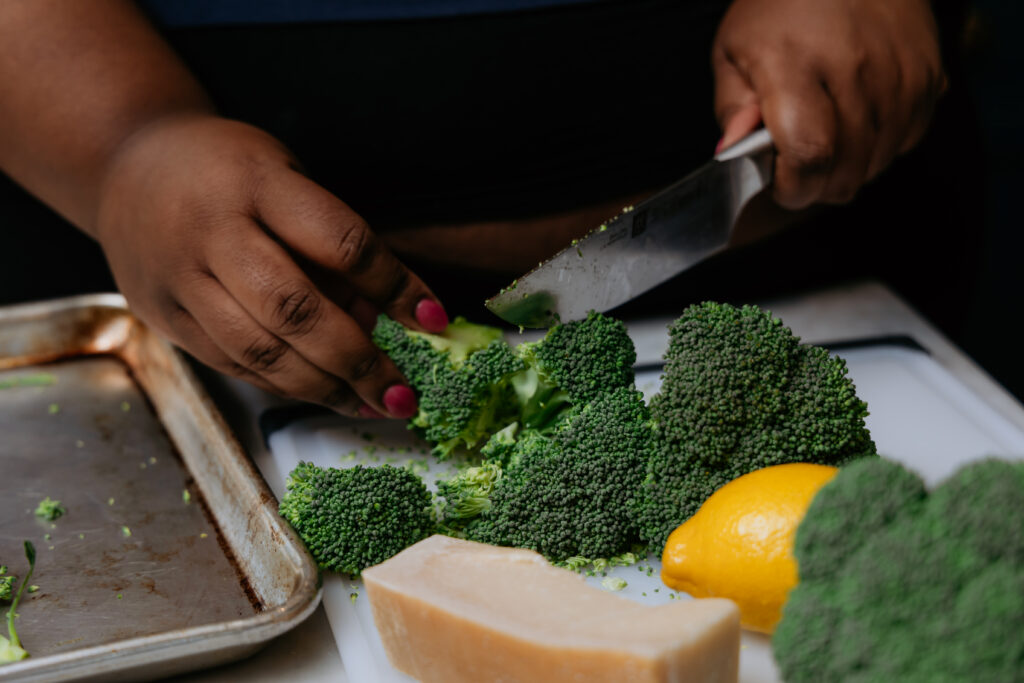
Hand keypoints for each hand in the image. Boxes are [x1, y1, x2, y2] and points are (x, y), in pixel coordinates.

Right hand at [95, 114, 447, 417]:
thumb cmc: (229, 170)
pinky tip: (324, 395)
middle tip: (403, 395)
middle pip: (295, 310)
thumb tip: (378, 319)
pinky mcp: (162, 315)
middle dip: (358, 361)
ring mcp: (180, 279)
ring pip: (260, 350)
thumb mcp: (287, 179)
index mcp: (258, 184)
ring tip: (372, 405)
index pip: (340, 242)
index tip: (435, 320)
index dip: (393, 285)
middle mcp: (214, 232)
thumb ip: (328, 245)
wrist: (127, 166)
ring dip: (325, 388)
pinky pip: (233, 363)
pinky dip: (285, 385)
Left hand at [713, 0, 945, 208]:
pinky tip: (859, 119)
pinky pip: (908, 137)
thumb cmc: (782, 5)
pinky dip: (882, 144)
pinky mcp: (930, 74)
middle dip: (818, 187)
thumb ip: (732, 106)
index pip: (809, 153)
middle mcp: (855, 69)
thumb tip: (733, 151)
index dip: (795, 187)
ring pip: (879, 161)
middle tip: (799, 168)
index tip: (781, 185)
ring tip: (828, 139)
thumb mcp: (733, 49)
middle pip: (847, 169)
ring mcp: (899, 73)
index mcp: (796, 64)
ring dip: (850, 167)